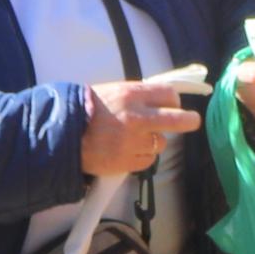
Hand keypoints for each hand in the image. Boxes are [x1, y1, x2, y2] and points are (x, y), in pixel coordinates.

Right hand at [79, 75, 206, 176]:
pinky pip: (147, 160)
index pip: (168, 95)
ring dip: (152, 142)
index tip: (172, 104)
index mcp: (131, 95)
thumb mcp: (112, 91)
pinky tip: (126, 151)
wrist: (62, 134)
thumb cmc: (85, 109)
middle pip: (176, 120)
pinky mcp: (127, 162)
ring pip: (160, 143)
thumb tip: (161, 100)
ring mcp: (133, 142)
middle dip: (188, 120)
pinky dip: (141, 157)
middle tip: (192, 121)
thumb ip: (137, 96)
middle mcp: (136, 118)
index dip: (172, 100)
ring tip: (133, 139)